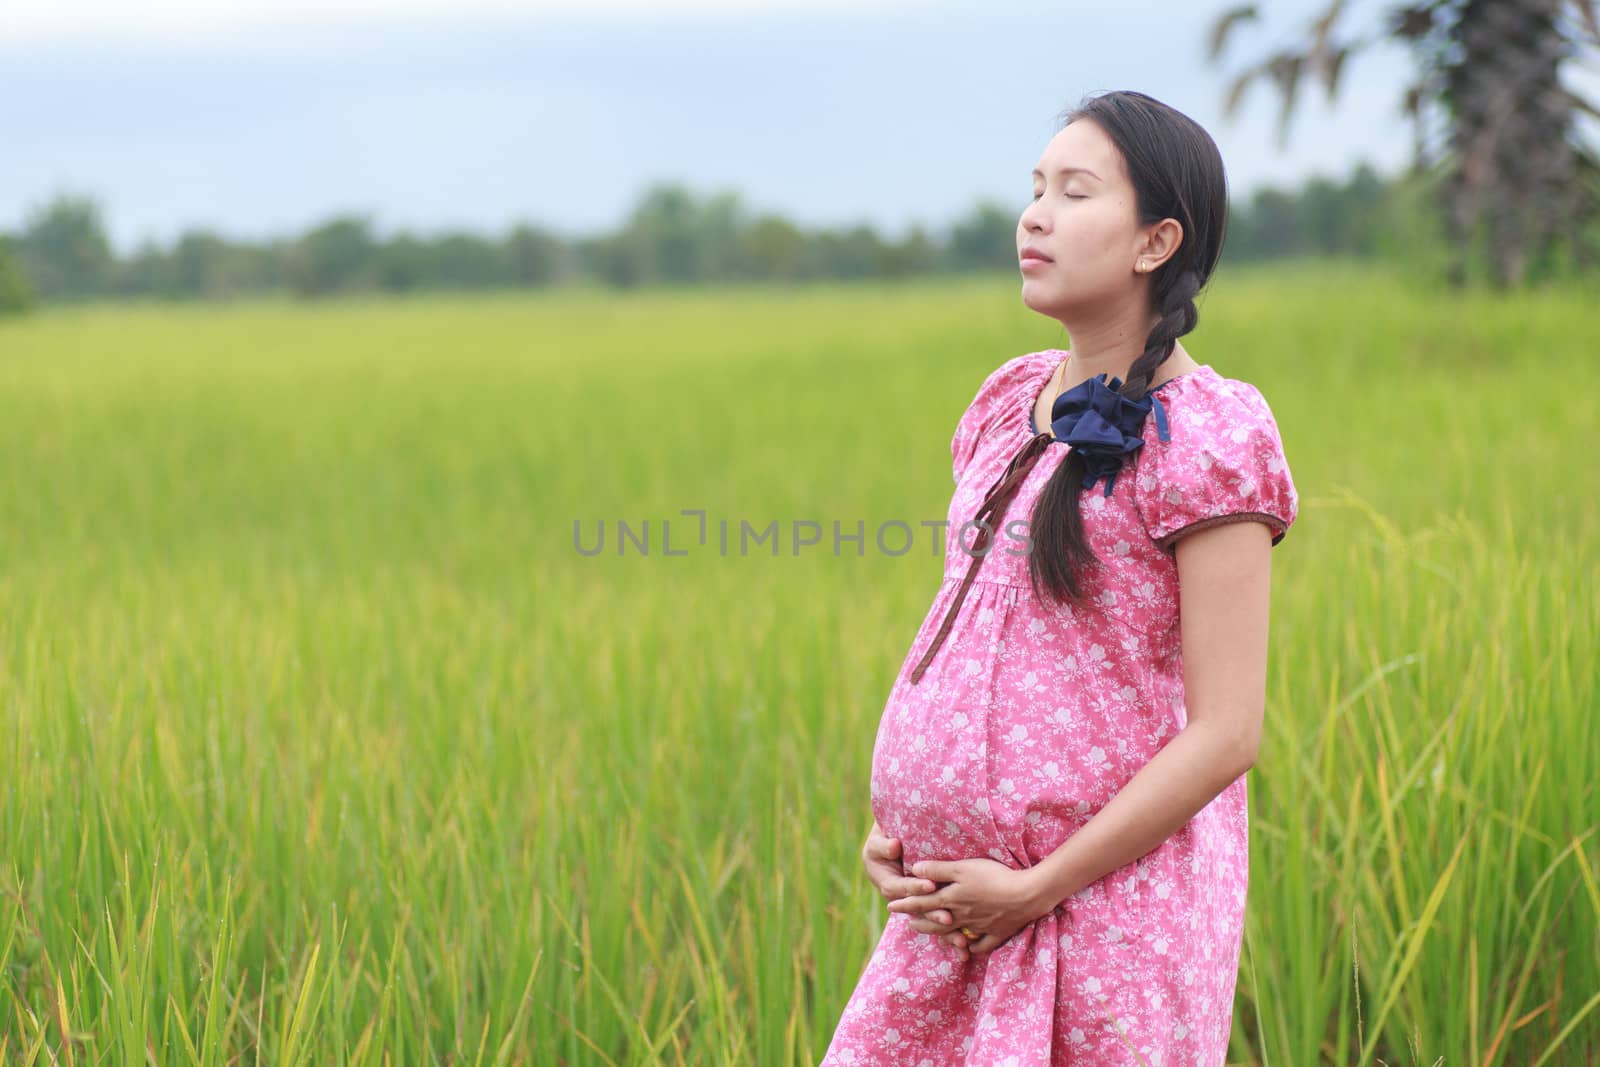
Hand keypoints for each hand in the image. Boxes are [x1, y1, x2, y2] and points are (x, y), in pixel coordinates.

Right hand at [862, 823, 977, 960]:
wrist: (886, 852)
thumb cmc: (882, 846)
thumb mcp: (878, 844)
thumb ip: (884, 846)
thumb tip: (893, 846)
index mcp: (889, 885)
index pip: (902, 888)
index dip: (915, 887)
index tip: (930, 885)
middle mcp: (903, 900)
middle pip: (919, 910)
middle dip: (934, 915)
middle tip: (948, 918)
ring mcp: (917, 906)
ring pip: (931, 922)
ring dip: (946, 932)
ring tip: (961, 941)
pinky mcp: (929, 908)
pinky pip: (941, 924)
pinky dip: (953, 934)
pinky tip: (967, 946)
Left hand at [886, 858, 1047, 956]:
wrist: (1026, 895)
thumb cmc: (993, 877)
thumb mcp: (963, 868)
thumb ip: (938, 870)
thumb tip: (914, 870)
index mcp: (951, 899)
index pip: (922, 903)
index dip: (906, 904)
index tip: (890, 905)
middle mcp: (961, 916)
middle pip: (936, 922)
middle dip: (920, 922)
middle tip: (907, 924)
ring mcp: (980, 927)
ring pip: (955, 933)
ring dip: (940, 934)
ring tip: (932, 934)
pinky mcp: (997, 932)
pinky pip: (982, 944)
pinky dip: (973, 947)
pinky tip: (969, 947)